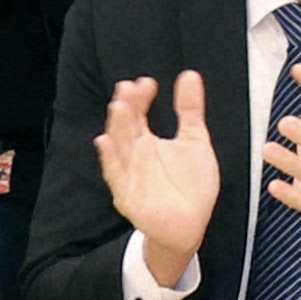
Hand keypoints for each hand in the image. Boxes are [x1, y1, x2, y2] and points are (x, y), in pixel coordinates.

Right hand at [97, 70, 219, 280]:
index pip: (138, 113)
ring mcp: (129, 174)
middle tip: (129, 88)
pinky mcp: (127, 195)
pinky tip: (105, 142)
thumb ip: (190, 110)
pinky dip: (110, 160)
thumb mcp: (194, 141)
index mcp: (146, 141)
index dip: (140, 98)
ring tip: (118, 107)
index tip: (147, 83)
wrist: (192, 224)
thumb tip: (189, 75)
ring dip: (117, 127)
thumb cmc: (191, 185)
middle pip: (125, 126)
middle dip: (127, 107)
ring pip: (119, 147)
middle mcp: (134, 154)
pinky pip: (116, 175)